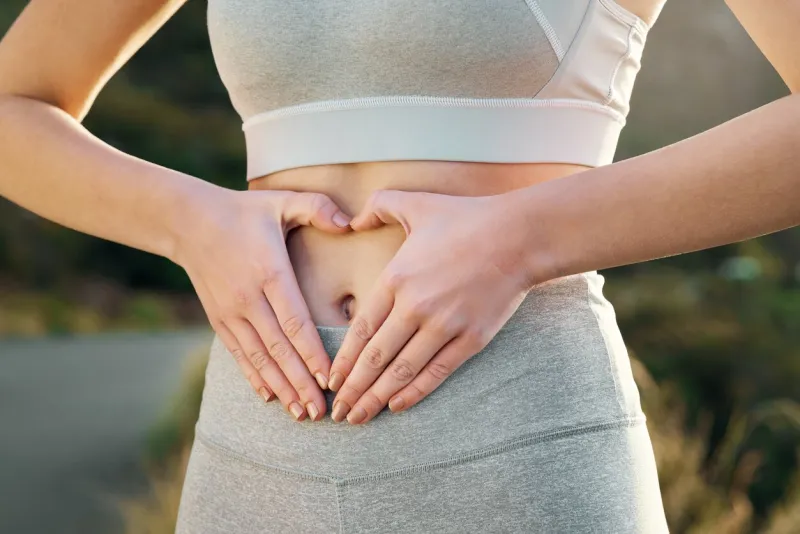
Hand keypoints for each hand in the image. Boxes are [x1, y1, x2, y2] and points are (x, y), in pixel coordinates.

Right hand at [172, 183, 351, 421]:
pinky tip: (269, 397)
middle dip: (301, 382)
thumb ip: (318, 208)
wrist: (187, 221)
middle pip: (279, 348)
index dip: (312, 352)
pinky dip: (255, 378)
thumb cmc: (244, 212)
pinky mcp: (219, 320)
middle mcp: (248, 297)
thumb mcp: (281, 201)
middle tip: (322, 411)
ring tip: (301, 414)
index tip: (329, 377)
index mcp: (269, 271)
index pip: (295, 320)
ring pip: (259, 358)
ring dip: (281, 388)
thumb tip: (349, 222)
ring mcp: (231, 312)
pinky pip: (239, 355)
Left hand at [328, 190, 532, 423]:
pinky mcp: (471, 339)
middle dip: (353, 389)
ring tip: (358, 417)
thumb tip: (351, 220)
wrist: (519, 236)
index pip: (360, 330)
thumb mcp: (416, 203)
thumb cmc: (466, 218)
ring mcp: (444, 326)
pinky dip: (414, 392)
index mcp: (396, 278)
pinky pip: (436, 372)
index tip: (330, 380)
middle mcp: (415, 307)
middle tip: (337, 412)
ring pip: (401, 371)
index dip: (343, 360)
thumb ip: (378, 206)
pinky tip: (397, 406)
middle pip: (375, 358)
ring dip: (376, 398)